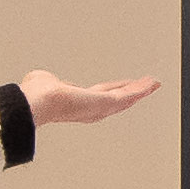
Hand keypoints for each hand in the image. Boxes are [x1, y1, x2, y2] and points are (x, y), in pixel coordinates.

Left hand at [19, 68, 158, 123]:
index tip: (123, 86)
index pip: (100, 96)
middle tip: (146, 86)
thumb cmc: (36, 96)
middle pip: (117, 99)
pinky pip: (128, 96)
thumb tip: (45, 79)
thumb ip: (49, 81)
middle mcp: (90, 109)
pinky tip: (151, 83)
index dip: (113, 90)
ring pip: (125, 98)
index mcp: (77, 103)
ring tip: (153, 84)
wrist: (38, 102)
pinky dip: (141, 89)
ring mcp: (99, 107)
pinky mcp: (107, 103)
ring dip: (140, 91)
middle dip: (132, 92)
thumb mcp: (44, 82)